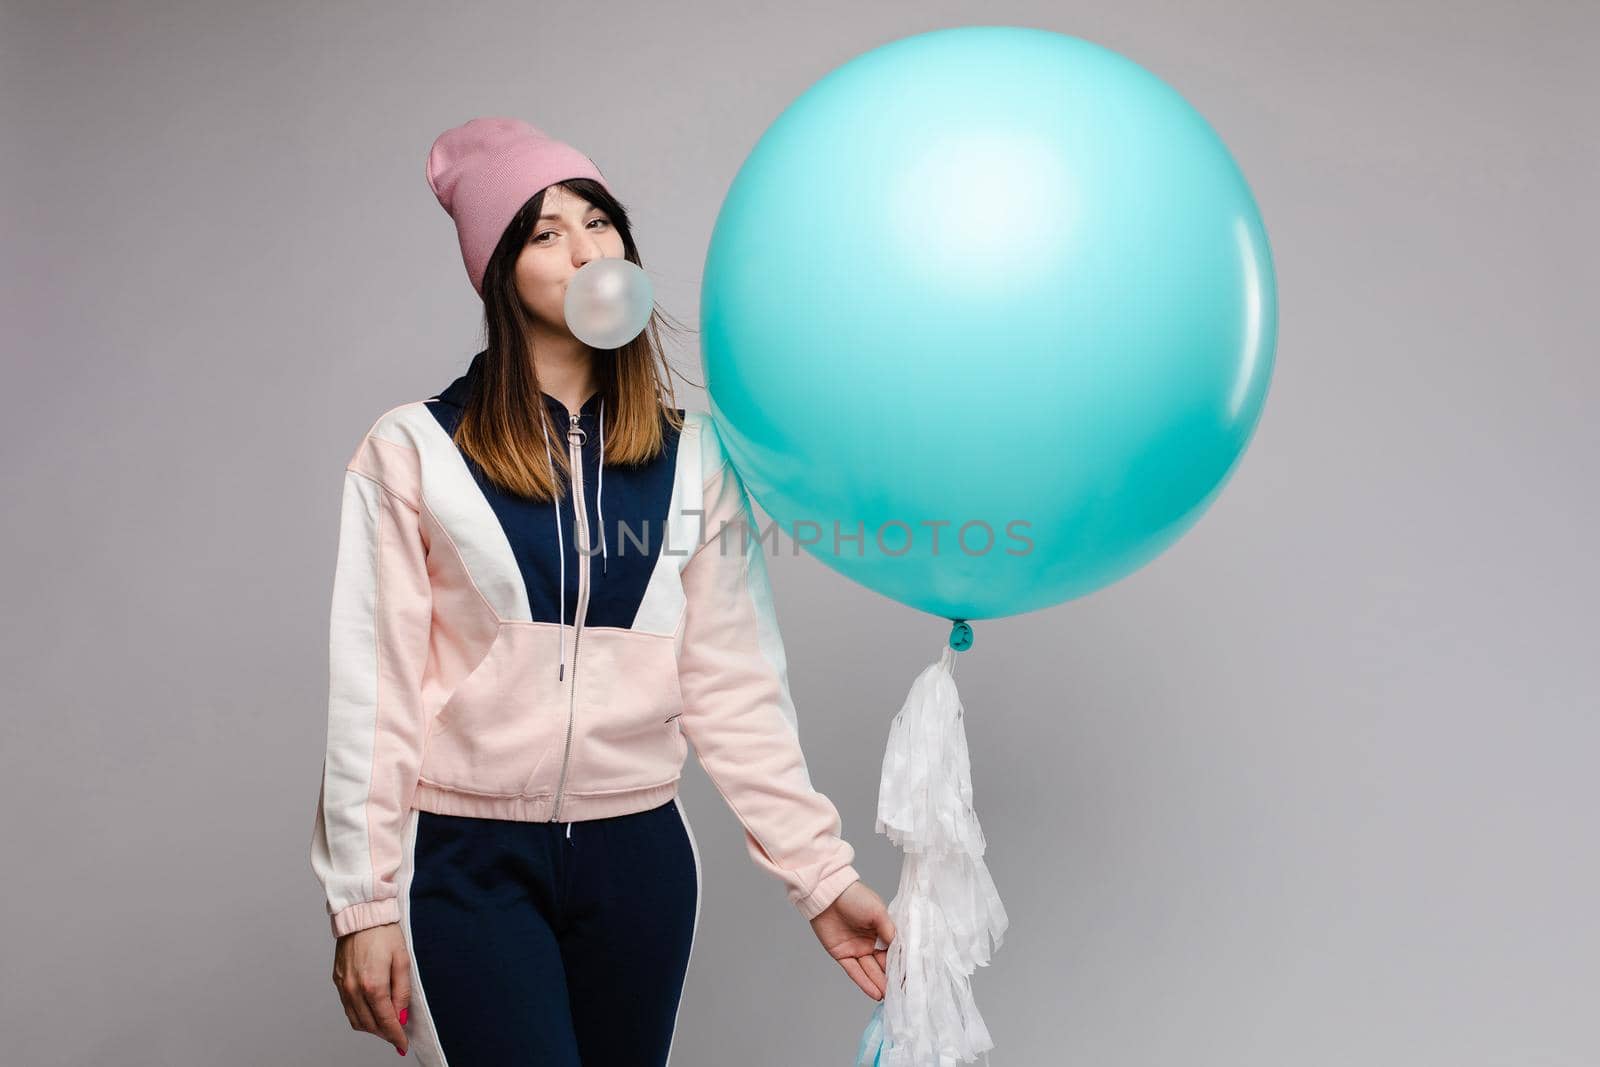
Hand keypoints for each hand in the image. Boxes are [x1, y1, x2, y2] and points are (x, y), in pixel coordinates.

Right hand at [332, 923, 410, 1055]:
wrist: (361, 913)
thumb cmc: (384, 932)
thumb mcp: (402, 960)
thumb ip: (402, 991)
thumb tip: (401, 1015)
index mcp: (373, 984)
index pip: (385, 1021)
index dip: (396, 1036)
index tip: (403, 1045)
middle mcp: (354, 989)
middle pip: (369, 1025)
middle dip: (384, 1034)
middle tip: (397, 1035)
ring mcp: (343, 985)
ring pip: (356, 1020)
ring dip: (371, 1028)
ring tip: (386, 1025)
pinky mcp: (337, 980)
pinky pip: (347, 1008)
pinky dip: (359, 1016)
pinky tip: (371, 1011)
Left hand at [809, 879, 896, 1000]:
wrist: (828, 894)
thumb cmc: (855, 897)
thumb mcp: (878, 911)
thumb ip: (889, 931)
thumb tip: (900, 949)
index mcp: (881, 931)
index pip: (894, 952)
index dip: (901, 964)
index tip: (911, 978)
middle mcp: (870, 942)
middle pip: (883, 964)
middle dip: (892, 979)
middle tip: (902, 994)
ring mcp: (856, 949)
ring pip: (870, 971)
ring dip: (879, 984)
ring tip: (890, 998)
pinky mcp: (842, 955)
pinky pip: (855, 972)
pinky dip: (864, 983)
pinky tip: (875, 993)